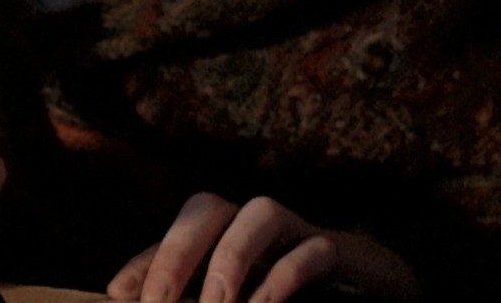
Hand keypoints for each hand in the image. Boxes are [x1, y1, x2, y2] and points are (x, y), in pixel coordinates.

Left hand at [106, 192, 420, 302]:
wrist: (383, 297)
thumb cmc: (309, 299)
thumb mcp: (247, 296)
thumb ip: (206, 295)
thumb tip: (135, 297)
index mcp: (233, 238)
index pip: (178, 237)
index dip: (145, 260)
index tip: (117, 295)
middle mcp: (260, 228)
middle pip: (208, 207)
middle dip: (176, 252)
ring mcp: (303, 234)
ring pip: (260, 212)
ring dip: (230, 259)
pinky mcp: (345, 254)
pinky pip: (314, 249)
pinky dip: (285, 276)